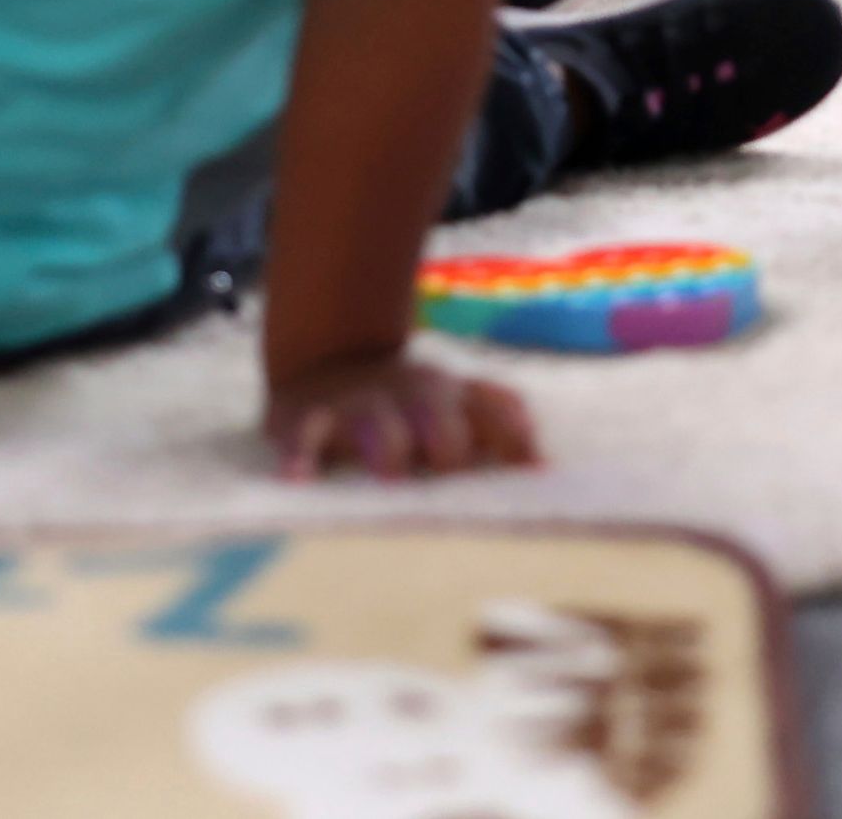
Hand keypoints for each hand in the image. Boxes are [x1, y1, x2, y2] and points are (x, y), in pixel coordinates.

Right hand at [263, 348, 538, 480]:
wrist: (326, 363)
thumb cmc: (405, 402)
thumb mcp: (454, 402)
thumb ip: (498, 423)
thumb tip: (541, 465)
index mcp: (449, 393)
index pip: (491, 412)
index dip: (512, 439)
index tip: (531, 473)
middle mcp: (407, 394)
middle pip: (437, 413)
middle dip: (447, 441)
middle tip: (450, 470)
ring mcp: (358, 405)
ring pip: (376, 421)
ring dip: (386, 445)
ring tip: (390, 474)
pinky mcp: (306, 418)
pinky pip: (303, 436)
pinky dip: (300, 457)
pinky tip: (300, 479)